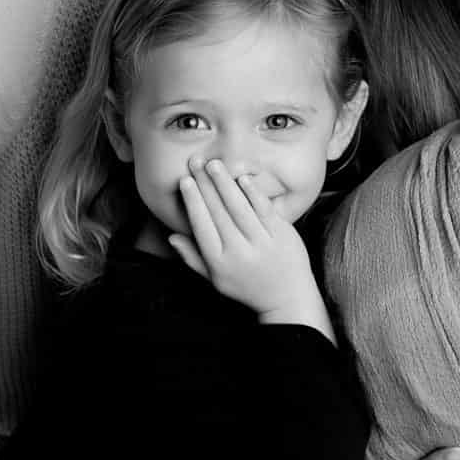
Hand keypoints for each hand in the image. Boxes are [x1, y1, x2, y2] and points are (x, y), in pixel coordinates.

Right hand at [168, 159, 328, 334]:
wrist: (287, 298)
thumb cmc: (247, 287)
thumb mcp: (215, 279)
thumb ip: (193, 257)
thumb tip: (171, 236)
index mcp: (219, 262)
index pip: (201, 225)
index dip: (192, 201)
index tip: (184, 181)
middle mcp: (239, 251)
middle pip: (218, 212)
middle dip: (205, 185)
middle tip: (195, 162)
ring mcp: (262, 243)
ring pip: (239, 207)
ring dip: (225, 183)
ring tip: (214, 164)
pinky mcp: (282, 235)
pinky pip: (264, 209)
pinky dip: (252, 192)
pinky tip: (242, 177)